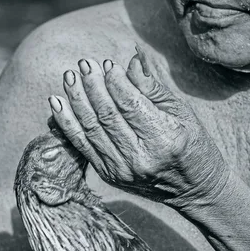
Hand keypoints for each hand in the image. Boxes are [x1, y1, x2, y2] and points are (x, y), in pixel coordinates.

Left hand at [48, 46, 229, 208]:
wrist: (193, 190)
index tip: (106, 64)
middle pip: (107, 116)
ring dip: (76, 100)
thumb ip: (153, 88)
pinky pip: (82, 145)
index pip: (131, 105)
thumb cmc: (192, 145)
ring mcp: (121, 170)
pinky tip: (57, 103)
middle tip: (83, 64)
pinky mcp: (108, 175)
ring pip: (91, 129)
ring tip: (69, 78)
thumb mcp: (182, 113)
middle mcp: (140, 158)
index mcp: (164, 140)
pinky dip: (67, 123)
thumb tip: (131, 61)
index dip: (115, 82)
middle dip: (92, 86)